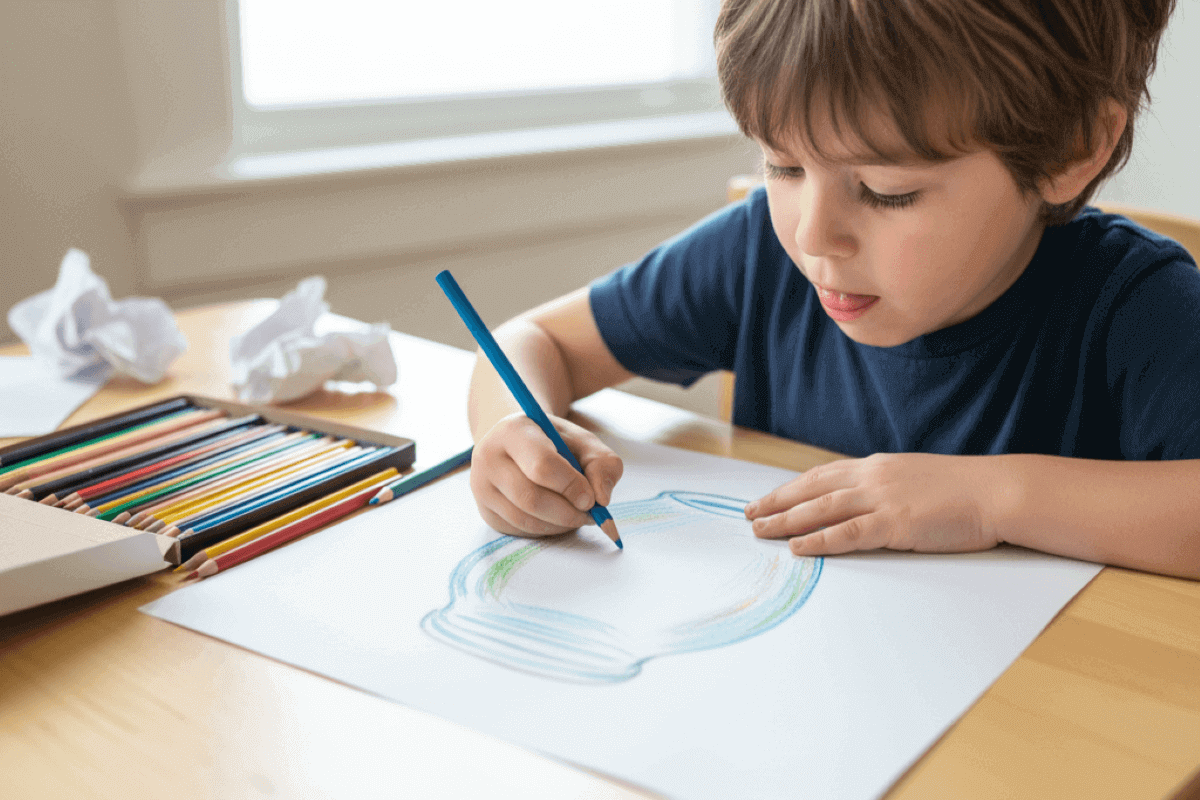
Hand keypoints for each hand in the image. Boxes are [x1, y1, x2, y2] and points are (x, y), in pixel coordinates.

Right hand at [470, 412, 623, 536]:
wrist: (518, 444)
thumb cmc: (554, 442)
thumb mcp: (583, 441)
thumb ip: (602, 463)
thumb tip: (601, 498)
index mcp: (513, 431)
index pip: (541, 466)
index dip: (571, 486)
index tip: (591, 498)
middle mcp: (488, 458)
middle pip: (530, 498)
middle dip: (567, 513)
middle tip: (589, 513)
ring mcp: (481, 487)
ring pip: (525, 520)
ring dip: (559, 525)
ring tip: (577, 514)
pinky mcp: (486, 512)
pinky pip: (520, 530)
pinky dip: (546, 530)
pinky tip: (557, 517)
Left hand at [744, 452, 1000, 555]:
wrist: (997, 491)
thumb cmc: (963, 490)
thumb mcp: (915, 479)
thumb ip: (886, 487)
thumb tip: (863, 501)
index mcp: (877, 466)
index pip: (822, 475)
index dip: (791, 487)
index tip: (768, 497)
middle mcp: (873, 478)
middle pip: (811, 489)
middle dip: (776, 502)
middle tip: (749, 515)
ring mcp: (883, 499)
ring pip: (821, 509)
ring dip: (785, 520)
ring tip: (759, 530)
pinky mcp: (895, 524)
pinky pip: (847, 534)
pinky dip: (818, 540)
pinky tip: (797, 547)